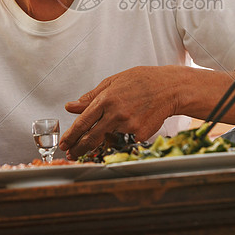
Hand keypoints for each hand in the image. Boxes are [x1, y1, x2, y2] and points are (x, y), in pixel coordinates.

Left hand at [59, 66, 179, 158]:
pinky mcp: (140, 134)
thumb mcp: (113, 81)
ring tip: (112, 125)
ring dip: (105, 137)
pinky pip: (127, 137)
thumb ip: (91, 97)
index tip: (65, 144)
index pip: (82, 122)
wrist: (170, 88)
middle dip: (79, 148)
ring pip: (109, 137)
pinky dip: (127, 132)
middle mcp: (115, 114)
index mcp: (106, 99)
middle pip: (91, 137)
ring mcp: (128, 125)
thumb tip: (71, 106)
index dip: (71, 136)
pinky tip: (136, 118)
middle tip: (72, 153)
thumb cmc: (142, 81)